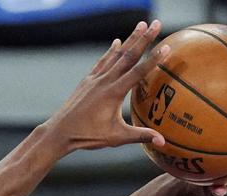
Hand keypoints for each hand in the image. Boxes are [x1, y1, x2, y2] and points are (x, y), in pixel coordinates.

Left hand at [41, 20, 169, 152]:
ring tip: (141, 24)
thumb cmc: (87, 136)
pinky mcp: (87, 81)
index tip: (167, 47)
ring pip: (115, 55)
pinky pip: (102, 62)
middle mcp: (105, 81)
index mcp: (113, 93)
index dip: (154, 60)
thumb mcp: (116, 138)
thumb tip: (162, 142)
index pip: (138, 72)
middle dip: (144, 38)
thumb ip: (140, 136)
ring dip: (130, 39)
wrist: (60, 132)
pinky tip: (116, 42)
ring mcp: (95, 79)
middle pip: (128, 55)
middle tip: (156, 22)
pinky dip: (110, 51)